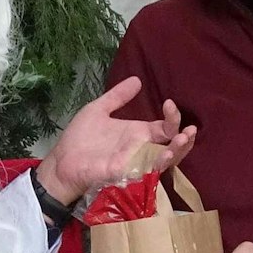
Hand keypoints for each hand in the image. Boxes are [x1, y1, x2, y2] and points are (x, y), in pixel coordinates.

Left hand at [37, 77, 197, 202]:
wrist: (62, 160)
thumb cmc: (79, 138)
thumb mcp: (99, 109)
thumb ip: (118, 96)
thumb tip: (137, 80)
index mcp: (138, 133)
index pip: (165, 127)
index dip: (172, 116)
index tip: (168, 103)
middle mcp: (142, 148)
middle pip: (172, 145)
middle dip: (185, 138)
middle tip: (191, 128)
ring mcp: (136, 161)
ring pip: (167, 160)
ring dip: (179, 150)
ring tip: (185, 138)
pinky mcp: (128, 172)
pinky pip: (148, 170)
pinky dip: (160, 162)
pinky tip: (166, 152)